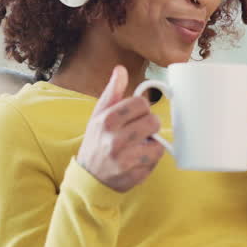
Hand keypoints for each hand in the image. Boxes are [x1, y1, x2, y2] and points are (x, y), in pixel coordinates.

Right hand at [76, 65, 164, 192]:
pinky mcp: (135, 174)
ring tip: (139, 144)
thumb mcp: (99, 115)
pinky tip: (138, 157)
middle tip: (139, 131)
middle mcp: (115, 139)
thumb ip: (113, 92)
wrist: (89, 177)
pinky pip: (156, 159)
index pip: (141, 103)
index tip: (136, 114)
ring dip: (151, 142)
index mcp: (107, 120)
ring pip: (158, 141)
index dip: (142, 108)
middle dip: (149, 125)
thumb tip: (121, 69)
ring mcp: (125, 159)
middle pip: (153, 121)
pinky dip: (151, 157)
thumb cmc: (96, 141)